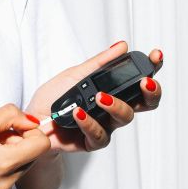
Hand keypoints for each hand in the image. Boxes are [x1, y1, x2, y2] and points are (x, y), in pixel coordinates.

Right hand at [0, 104, 49, 188]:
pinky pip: (9, 181)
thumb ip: (11, 116)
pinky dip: (0, 171)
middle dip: (18, 144)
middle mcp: (6, 183)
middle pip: (32, 157)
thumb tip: (32, 121)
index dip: (30, 132)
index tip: (14, 129)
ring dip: (10, 157)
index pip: (42, 145)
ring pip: (21, 169)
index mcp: (4, 163)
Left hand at [24, 41, 162, 152]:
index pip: (139, 79)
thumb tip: (121, 46)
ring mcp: (105, 125)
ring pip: (125, 118)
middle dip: (151, 91)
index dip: (152, 68)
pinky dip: (90, 122)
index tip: (155, 56)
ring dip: (116, 105)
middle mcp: (113, 108)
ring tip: (100, 96)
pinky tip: (79, 113)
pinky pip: (100, 135)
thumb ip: (99, 63)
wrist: (32, 122)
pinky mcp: (92, 142)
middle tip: (144, 82)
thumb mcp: (74, 74)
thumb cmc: (54, 99)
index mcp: (113, 90)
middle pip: (145, 103)